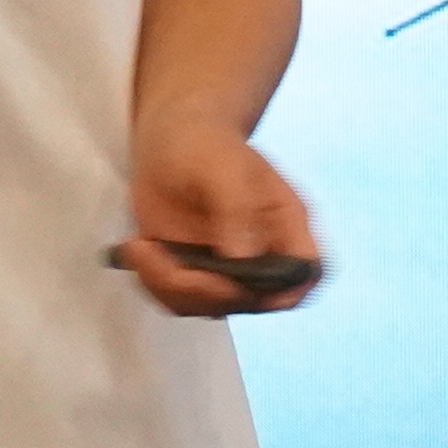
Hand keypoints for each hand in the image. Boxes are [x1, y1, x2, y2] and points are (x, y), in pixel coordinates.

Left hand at [118, 127, 322, 317]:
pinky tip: (139, 248)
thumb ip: (237, 213)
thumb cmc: (207, 146)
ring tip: (142, 246)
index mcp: (287, 226)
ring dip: (171, 286)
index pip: (308, 272)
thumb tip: (240, 260)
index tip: (240, 282)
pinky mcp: (196, 275)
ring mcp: (229, 270)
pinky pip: (181, 301)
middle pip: (253, 300)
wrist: (172, 140)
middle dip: (206, 289)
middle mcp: (264, 255)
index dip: (287, 290)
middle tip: (161, 255)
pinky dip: (155, 283)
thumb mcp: (225, 169)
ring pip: (211, 307)